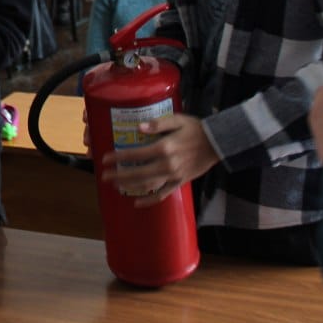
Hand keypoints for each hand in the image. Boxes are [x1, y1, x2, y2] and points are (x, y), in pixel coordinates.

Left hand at [100, 113, 217, 207]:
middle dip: (119, 175)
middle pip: (138, 173)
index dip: (119, 157)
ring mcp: (173, 175)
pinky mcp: (180, 182)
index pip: (136, 155)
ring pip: (147, 185)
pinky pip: (163, 194)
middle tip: (104, 176)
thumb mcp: (177, 120)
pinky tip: (137, 202)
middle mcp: (167, 164)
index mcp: (164, 147)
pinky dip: (149, 200)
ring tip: (116, 185)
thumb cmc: (196, 129)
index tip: (105, 159)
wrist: (218, 143)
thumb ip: (158, 124)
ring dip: (130, 186)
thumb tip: (139, 127)